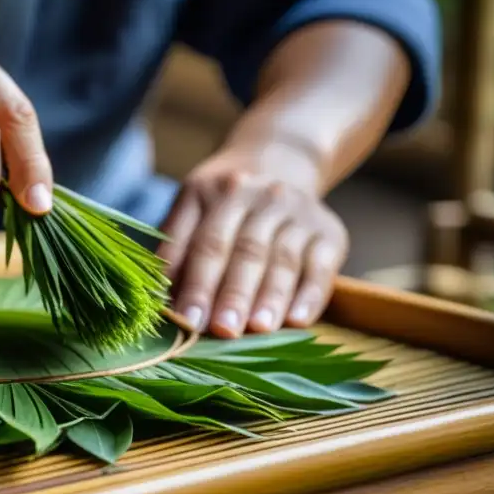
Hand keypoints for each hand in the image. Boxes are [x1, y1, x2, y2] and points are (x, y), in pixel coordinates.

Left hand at [157, 151, 348, 337]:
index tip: (186, 320)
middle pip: (245, 250)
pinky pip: (321, 266)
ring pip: (283, 258)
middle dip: (232, 293)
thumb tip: (165, 306)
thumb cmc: (221, 208)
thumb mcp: (191, 213)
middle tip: (222, 330)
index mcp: (213, 192)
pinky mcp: (329, 232)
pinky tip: (298, 321)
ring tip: (258, 329)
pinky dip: (310, 295)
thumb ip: (177, 254)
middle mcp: (258, 197)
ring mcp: (296, 212)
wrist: (280, 163)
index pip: (204, 242)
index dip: (194, 283)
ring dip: (270, 297)